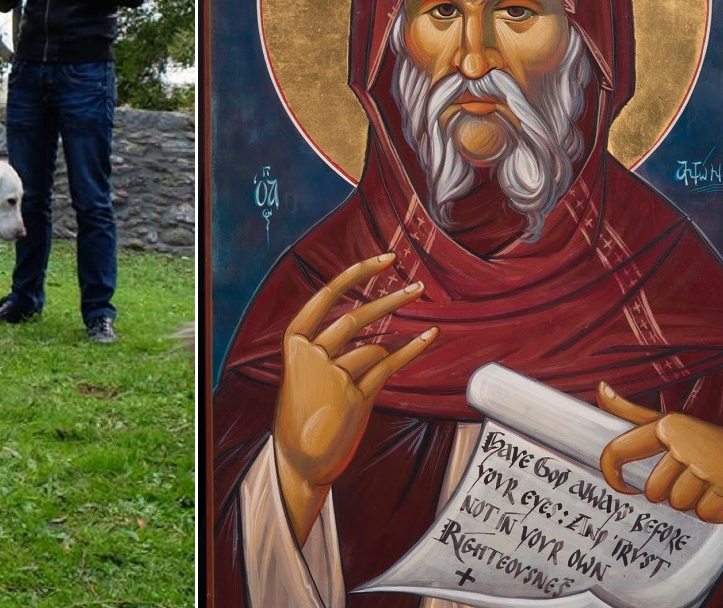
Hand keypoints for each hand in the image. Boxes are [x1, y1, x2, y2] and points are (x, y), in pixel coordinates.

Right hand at [273, 253, 436, 545]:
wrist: (298, 463)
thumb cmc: (302, 416)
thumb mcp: (302, 375)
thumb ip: (325, 350)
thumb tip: (368, 331)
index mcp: (293, 344)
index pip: (324, 297)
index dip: (355, 274)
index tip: (382, 259)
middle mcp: (312, 355)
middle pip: (354, 316)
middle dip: (389, 297)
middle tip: (416, 286)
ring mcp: (333, 376)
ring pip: (374, 345)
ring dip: (403, 328)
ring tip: (425, 317)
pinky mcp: (355, 397)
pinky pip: (388, 366)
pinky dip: (411, 350)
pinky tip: (429, 337)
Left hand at [598, 383, 722, 522]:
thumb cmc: (699, 440)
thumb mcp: (665, 422)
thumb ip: (629, 411)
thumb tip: (601, 388)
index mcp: (664, 427)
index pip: (618, 451)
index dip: (612, 474)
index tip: (621, 485)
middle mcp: (683, 444)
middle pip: (654, 491)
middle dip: (668, 492)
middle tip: (687, 478)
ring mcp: (707, 465)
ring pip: (679, 504)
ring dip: (691, 501)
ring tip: (704, 483)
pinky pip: (704, 514)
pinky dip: (713, 510)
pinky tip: (720, 493)